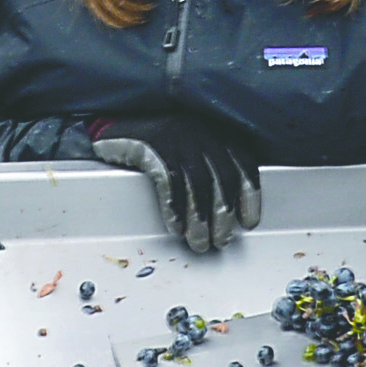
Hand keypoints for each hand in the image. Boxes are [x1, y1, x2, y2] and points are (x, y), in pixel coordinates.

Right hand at [90, 109, 260, 251]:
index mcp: (214, 132)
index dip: (250, 195)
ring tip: (199, 242)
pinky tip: (176, 227)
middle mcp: (200, 132)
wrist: (115, 125)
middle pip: (222, 178)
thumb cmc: (155, 140)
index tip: (249, 222)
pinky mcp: (153, 145)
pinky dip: (175, 208)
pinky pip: (169, 182)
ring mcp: (177, 137)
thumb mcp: (189, 146)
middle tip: (221, 241)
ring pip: (197, 184)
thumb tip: (225, 209)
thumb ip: (209, 166)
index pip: (243, 164)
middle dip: (224, 215)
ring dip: (200, 219)